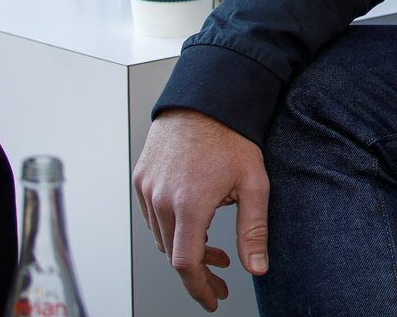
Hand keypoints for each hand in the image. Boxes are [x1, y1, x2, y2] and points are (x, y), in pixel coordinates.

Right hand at [132, 110, 269, 310]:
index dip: (200, 288)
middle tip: (220, 277)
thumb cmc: (231, 136)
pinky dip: (170, 228)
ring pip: (161, 237)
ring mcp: (147, 189)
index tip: (213, 299)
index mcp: (189, 203)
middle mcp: (161, 198)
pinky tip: (192, 223)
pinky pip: (151, 216)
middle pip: (172, 253)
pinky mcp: (140, 179)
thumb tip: (256, 268)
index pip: (186, 264)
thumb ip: (253, 229)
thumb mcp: (253, 183)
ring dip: (185, 248)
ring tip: (212, 247)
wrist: (206, 98)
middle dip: (197, 272)